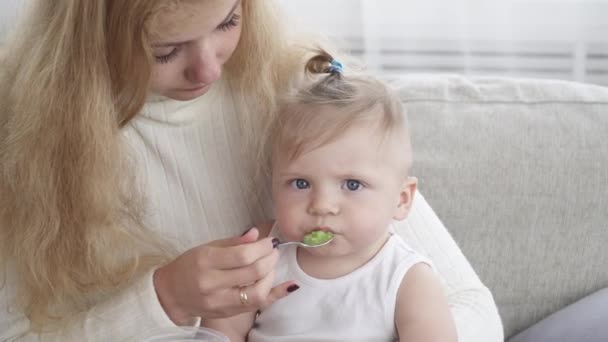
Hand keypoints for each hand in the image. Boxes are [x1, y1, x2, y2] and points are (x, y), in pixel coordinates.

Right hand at [153, 228, 295, 324]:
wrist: (171, 294)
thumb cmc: (190, 266)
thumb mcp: (207, 247)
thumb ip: (234, 242)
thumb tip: (257, 234)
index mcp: (206, 261)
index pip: (242, 255)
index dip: (262, 247)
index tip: (270, 241)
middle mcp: (212, 283)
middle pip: (253, 272)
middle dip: (270, 259)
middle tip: (273, 251)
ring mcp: (220, 301)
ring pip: (257, 292)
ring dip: (271, 276)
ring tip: (271, 265)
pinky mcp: (228, 313)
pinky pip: (257, 306)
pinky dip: (276, 295)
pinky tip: (289, 285)